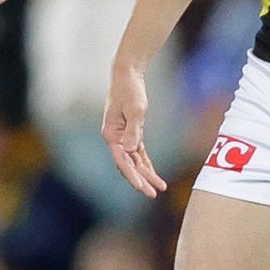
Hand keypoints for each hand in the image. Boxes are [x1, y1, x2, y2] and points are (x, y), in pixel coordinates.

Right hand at [101, 67, 166, 197]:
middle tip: (153, 194)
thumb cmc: (130, 90)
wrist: (127, 75)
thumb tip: (130, 150)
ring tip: (158, 188)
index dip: (133, 176)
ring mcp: (121, 137)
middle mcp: (114, 139)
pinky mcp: (130, 133)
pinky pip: (138, 153)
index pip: (122, 161)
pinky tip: (152, 173)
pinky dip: (145, 163)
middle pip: (128, 165)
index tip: (143, 187)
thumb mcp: (135, 109)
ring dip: (145, 174)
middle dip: (141, 180)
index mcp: (111, 135)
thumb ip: (134, 130)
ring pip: (134, 161)